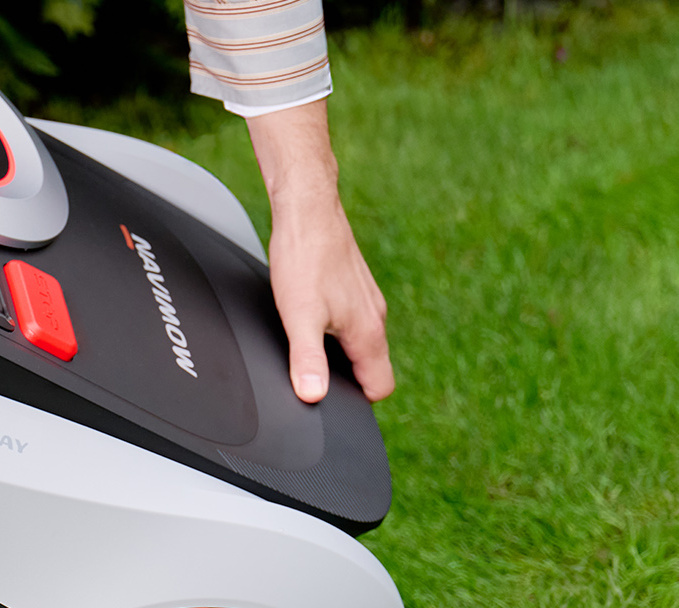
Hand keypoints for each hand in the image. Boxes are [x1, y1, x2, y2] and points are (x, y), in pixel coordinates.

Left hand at [268, 202, 393, 402]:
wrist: (307, 211)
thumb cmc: (305, 258)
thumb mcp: (299, 317)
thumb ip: (307, 359)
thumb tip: (313, 396)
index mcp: (368, 332)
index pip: (380, 387)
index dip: (357, 402)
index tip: (330, 400)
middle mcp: (374, 317)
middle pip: (370, 367)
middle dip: (347, 380)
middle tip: (312, 376)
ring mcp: (366, 300)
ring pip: (361, 342)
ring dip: (339, 354)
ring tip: (307, 348)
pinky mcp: (353, 286)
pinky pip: (352, 320)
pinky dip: (335, 330)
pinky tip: (309, 319)